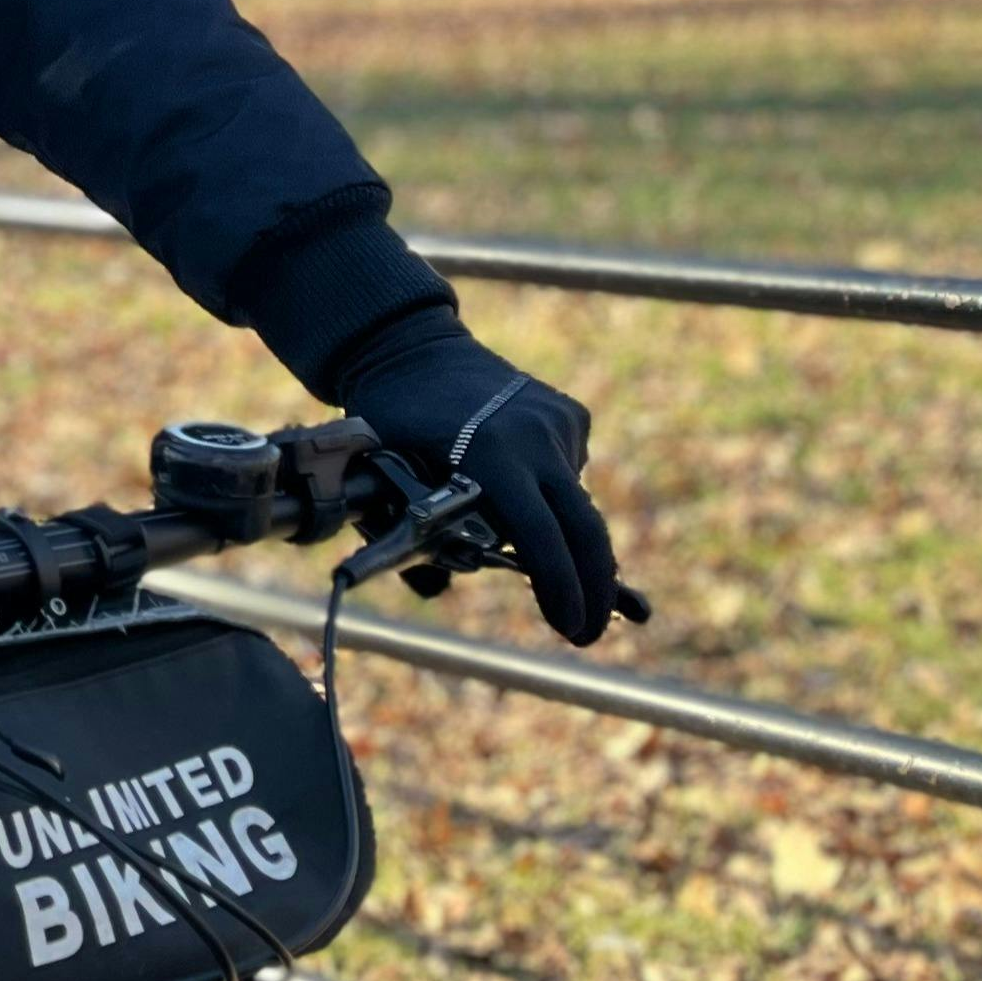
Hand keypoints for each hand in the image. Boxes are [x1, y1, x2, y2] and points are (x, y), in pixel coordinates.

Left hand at [335, 312, 620, 644]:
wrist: (409, 348)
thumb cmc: (390, 420)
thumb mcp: (388, 478)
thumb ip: (410, 537)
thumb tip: (433, 588)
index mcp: (491, 453)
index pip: (539, 535)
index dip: (558, 586)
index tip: (571, 627)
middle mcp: (537, 437)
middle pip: (583, 529)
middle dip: (593, 587)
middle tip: (585, 632)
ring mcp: (558, 422)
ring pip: (575, 504)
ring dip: (566, 542)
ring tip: (542, 566)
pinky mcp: (570, 413)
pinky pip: (569, 473)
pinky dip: (552, 497)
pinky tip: (517, 489)